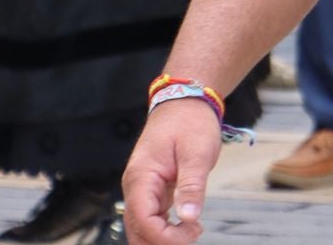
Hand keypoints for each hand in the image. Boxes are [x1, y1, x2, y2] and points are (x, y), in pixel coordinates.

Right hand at [121, 99, 223, 244]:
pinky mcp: (152, 190)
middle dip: (162, 242)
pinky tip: (186, 228)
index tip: (192, 232)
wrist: (185, 102)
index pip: (143, 219)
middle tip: (193, 234)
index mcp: (141, 176)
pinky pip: (151, 218)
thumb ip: (192, 186)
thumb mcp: (197, 152)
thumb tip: (189, 217)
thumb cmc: (190, 121)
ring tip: (192, 231)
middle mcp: (136, 186)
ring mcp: (142, 189)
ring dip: (163, 238)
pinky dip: (165, 229)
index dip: (165, 236)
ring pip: (142, 228)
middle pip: (137, 230)